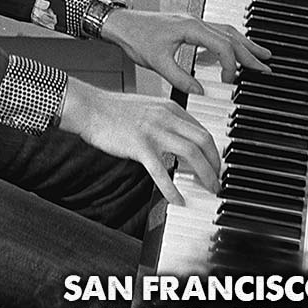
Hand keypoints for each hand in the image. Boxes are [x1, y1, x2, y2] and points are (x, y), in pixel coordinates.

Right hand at [60, 78, 218, 204]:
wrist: (90, 108)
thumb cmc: (113, 110)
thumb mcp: (147, 107)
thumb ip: (166, 120)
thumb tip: (180, 138)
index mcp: (169, 108)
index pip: (201, 129)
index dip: (213, 149)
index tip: (215, 163)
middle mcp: (166, 117)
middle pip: (203, 140)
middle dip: (216, 163)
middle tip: (218, 178)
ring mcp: (153, 131)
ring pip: (191, 153)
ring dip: (204, 174)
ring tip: (208, 188)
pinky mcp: (140, 146)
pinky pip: (161, 171)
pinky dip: (172, 188)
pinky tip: (178, 200)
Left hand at [100, 8, 270, 94]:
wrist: (120, 24)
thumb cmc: (135, 37)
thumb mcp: (157, 62)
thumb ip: (180, 78)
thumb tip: (200, 91)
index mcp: (191, 28)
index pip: (223, 46)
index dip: (230, 65)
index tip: (229, 82)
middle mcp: (195, 21)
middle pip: (231, 35)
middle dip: (250, 51)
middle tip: (266, 66)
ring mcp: (192, 22)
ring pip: (226, 31)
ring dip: (244, 43)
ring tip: (260, 55)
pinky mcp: (187, 26)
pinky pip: (216, 31)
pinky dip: (229, 40)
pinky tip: (232, 50)